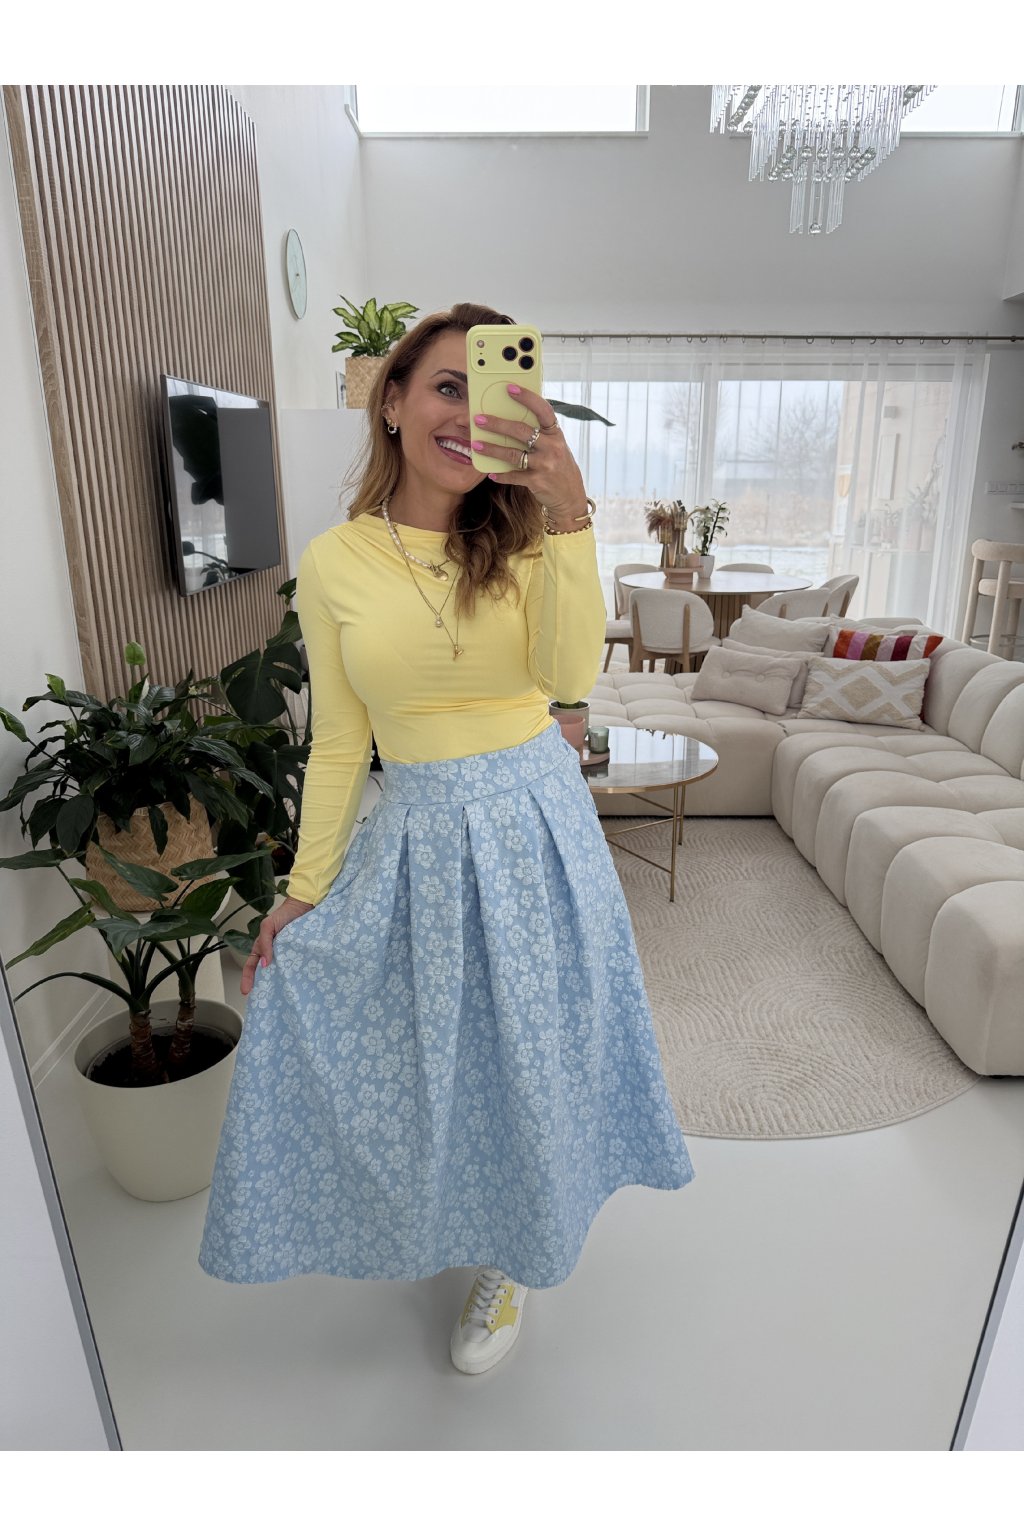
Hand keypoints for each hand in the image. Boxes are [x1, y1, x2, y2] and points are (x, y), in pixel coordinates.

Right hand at [240, 896, 314, 996]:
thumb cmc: (284, 914)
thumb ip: (265, 943)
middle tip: (264, 1000)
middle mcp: (274, 954)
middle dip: (263, 986)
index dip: (248, 978)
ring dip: (279, 983)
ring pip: (281, 973)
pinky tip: (295, 984)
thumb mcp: (268, 926)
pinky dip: (294, 976)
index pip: (252, 966)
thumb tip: (264, 964)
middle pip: (266, 973)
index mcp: (263, 948)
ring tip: (279, 996)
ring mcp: (287, 956)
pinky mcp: (299, 956)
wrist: (305, 906)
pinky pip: (295, 968)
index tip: (246, 991)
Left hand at [472, 383, 588, 530]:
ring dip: (492, 449)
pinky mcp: (537, 482)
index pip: (542, 410)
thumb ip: (539, 433)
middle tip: (479, 419)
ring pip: (513, 454)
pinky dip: (501, 475)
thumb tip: (510, 416)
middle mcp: (552, 447)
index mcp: (556, 434)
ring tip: (476, 445)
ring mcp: (545, 465)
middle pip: (521, 431)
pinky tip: (491, 473)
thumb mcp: (554, 446)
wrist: (570, 495)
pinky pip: (514, 476)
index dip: (527, 397)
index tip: (509, 388)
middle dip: (497, 424)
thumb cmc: (558, 465)